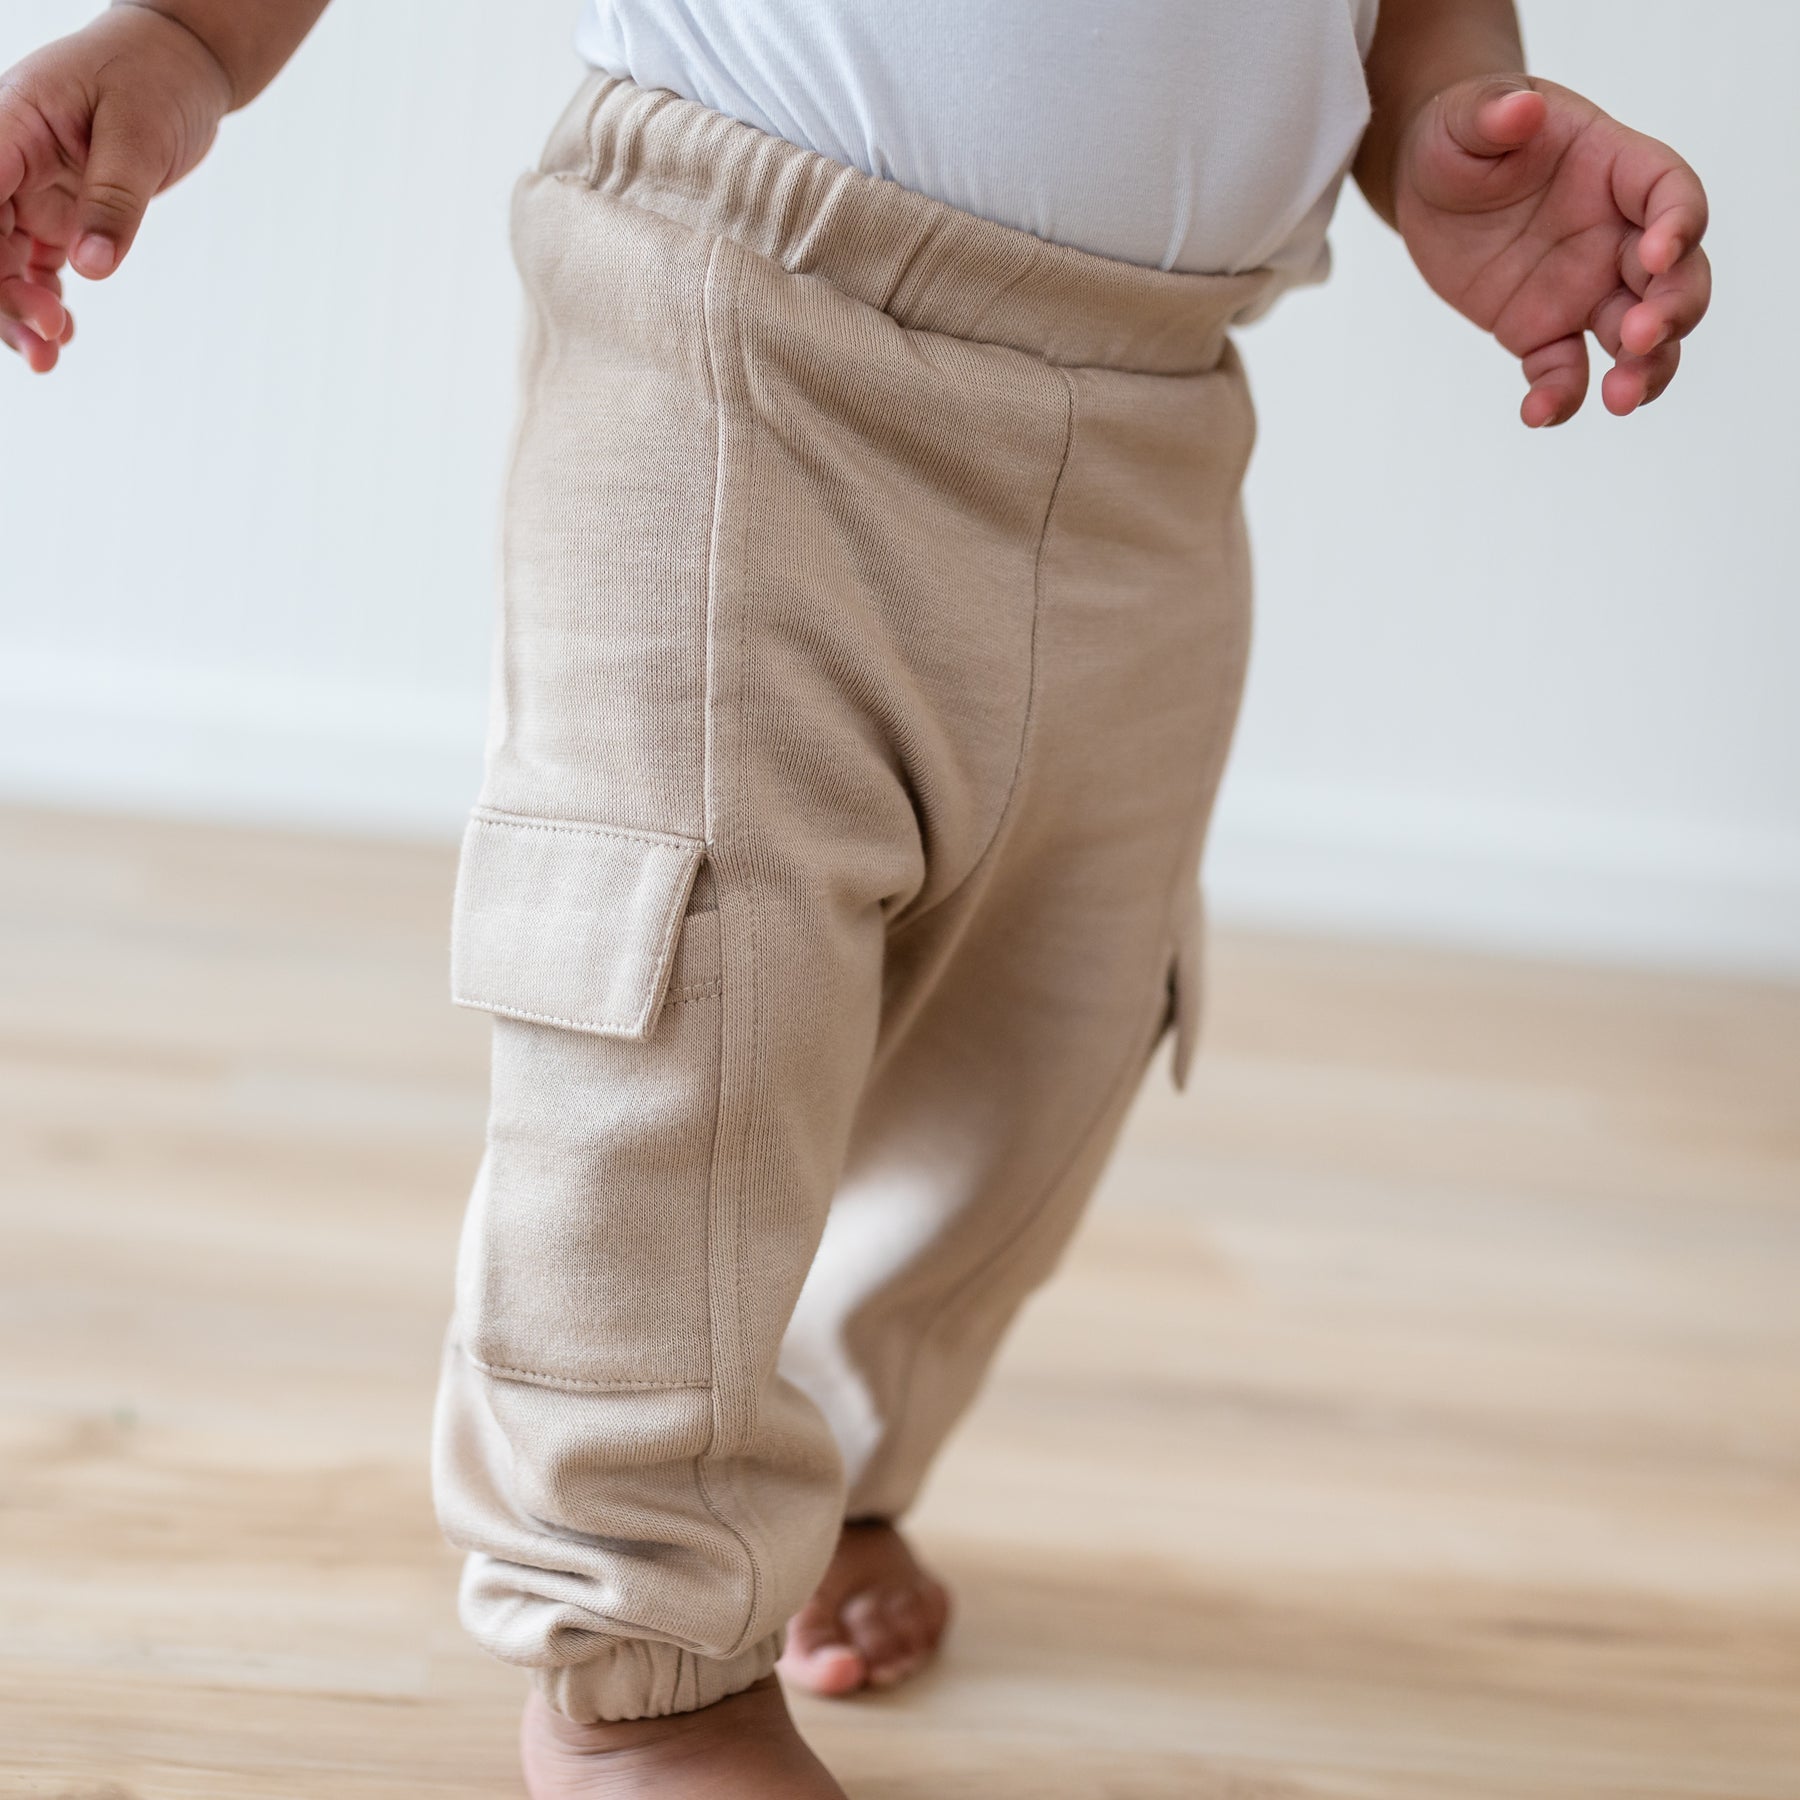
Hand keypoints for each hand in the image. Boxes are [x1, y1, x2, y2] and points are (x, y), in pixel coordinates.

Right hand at [1, 6, 232, 372]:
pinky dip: (46, 301)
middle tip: (46, 337)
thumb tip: (92, 268)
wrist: (183, 66)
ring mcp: (30, 190)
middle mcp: (8, 163)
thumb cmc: (155, 78)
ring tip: (48, 359)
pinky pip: (38, 265)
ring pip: (5, 262)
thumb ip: (115, 201)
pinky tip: (62, 336)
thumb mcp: (139, 135)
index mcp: (9, 128)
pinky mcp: (60, 212)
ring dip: (19, 312)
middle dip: (2, 296)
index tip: (1, 297)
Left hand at [1394, 75, 1711, 426]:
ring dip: (1643, 371)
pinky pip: (1564, 371)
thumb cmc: (1461, 136)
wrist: (1428, 184)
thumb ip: (1494, 113)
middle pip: (1676, 278)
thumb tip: (1519, 109)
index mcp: (1617, 169)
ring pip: (1638, 339)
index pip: (1672, 193)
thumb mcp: (1466, 116)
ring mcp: (1585, 288)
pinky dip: (1560, 396)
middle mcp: (1616, 234)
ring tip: (1619, 400)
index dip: (1678, 224)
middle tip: (1640, 339)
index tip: (1658, 252)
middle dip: (1672, 311)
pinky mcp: (1542, 330)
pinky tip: (1538, 414)